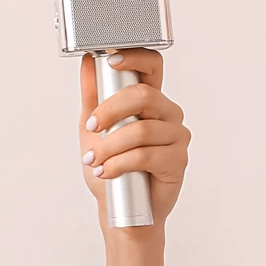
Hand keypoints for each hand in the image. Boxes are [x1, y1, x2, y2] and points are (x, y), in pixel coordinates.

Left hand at [79, 49, 188, 229]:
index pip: (153, 65)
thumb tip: (86, 60)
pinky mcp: (179, 161)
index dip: (135, 57)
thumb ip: (92, 93)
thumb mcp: (93, 127)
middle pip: (144, 96)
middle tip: (92, 127)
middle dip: (110, 111)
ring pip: (142, 130)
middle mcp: (168, 114)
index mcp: (150, 99)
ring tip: (94, 160)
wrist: (121, 208)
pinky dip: (119, 164)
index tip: (110, 61)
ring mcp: (177, 137)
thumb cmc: (110, 165)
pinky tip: (106, 171)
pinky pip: (147, 155)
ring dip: (110, 146)